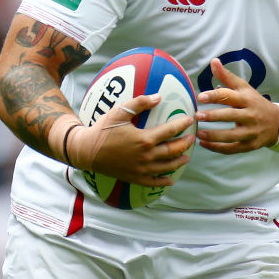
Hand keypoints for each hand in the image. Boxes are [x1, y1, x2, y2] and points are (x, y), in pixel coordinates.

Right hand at [67, 94, 194, 186]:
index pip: (170, 131)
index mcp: (144, 139)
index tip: (189, 120)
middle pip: (173, 150)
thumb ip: (140, 103)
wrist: (87, 151)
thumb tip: (159, 97)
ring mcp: (141, 169)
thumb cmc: (103, 130)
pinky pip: (153, 182)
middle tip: (192, 138)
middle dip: (185, 143)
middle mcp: (146, 156)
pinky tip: (170, 180)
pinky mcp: (135, 178)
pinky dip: (164, 181)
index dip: (182, 124)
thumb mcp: (119, 112)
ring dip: (179, 161)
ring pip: (167, 166)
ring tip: (186, 156)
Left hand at [195, 58, 278, 153]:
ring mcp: (251, 132)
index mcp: (247, 99)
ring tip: (198, 134)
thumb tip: (213, 61)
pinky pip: (232, 148)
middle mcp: (250, 115)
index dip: (215, 96)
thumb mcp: (244, 88)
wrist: (277, 123)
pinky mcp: (250, 145)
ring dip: (213, 135)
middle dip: (213, 116)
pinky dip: (217, 148)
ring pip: (231, 135)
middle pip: (230, 116)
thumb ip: (227, 76)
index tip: (200, 97)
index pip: (230, 96)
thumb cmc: (254, 103)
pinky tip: (204, 144)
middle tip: (197, 116)